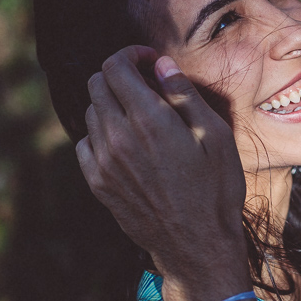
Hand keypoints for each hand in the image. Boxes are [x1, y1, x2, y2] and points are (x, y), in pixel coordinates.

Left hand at [76, 47, 249, 300]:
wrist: (197, 245)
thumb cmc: (215, 189)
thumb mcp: (215, 136)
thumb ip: (184, 96)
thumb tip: (161, 65)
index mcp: (148, 119)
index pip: (115, 67)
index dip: (131, 55)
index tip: (150, 62)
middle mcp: (117, 136)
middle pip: (96, 84)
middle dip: (119, 76)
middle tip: (147, 86)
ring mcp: (103, 162)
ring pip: (90, 112)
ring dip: (112, 104)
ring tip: (141, 117)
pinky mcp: (98, 183)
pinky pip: (85, 143)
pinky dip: (101, 133)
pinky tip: (126, 143)